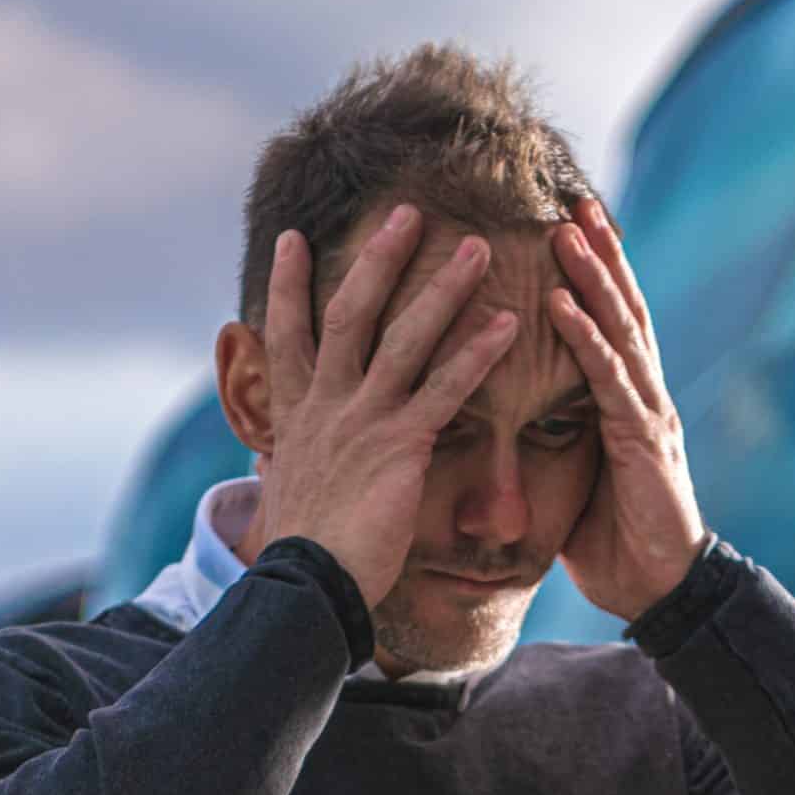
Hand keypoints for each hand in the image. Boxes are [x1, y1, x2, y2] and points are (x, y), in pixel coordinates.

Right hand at [257, 205, 519, 605]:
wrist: (309, 585)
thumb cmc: (309, 548)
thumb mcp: (295, 486)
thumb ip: (299, 454)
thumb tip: (286, 448)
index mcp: (299, 413)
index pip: (287, 334)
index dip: (287, 285)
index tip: (291, 238)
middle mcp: (328, 404)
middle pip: (351, 312)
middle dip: (380, 259)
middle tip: (409, 209)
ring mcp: (364, 419)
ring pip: (404, 336)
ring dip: (442, 286)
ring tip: (478, 247)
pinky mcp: (401, 445)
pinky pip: (447, 387)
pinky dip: (477, 351)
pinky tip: (508, 322)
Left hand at [547, 200, 708, 619]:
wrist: (659, 591)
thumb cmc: (616, 541)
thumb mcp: (579, 479)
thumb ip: (561, 439)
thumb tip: (519, 419)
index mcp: (630, 404)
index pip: (614, 326)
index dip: (598, 276)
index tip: (573, 224)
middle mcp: (645, 398)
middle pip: (625, 310)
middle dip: (602, 255)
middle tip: (575, 200)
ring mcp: (649, 416)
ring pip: (621, 332)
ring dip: (593, 278)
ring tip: (566, 231)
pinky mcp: (643, 443)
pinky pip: (610, 381)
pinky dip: (587, 339)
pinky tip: (565, 305)